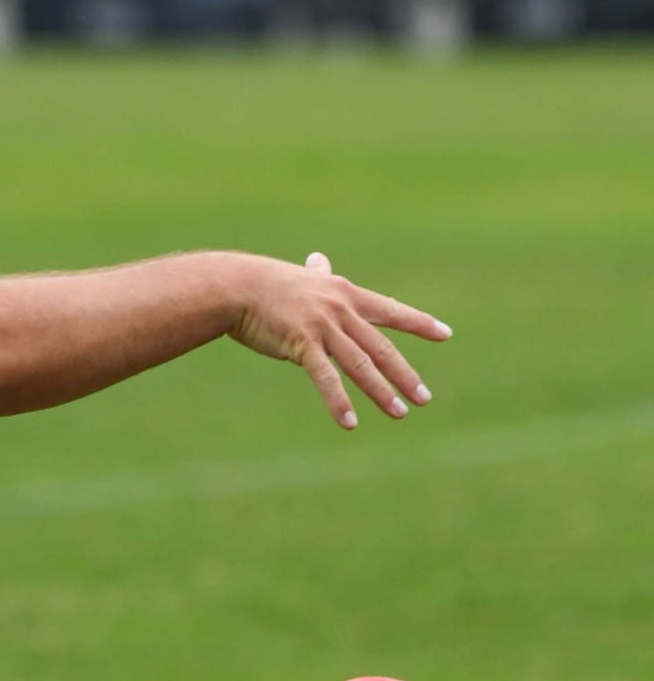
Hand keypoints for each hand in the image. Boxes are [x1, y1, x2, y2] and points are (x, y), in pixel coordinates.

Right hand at [228, 249, 449, 430]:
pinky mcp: (302, 342)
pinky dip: (338, 400)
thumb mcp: (301, 278)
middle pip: (380, 347)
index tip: (445, 333)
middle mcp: (340, 309)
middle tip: (423, 398)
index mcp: (344, 294)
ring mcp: (323, 326)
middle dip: (404, 374)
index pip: (390, 310)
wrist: (235, 286)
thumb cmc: (265, 283)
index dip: (418, 323)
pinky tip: (349, 421)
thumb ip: (317, 274)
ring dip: (381, 391)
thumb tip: (319, 259)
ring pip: (360, 364)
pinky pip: (325, 376)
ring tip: (399, 413)